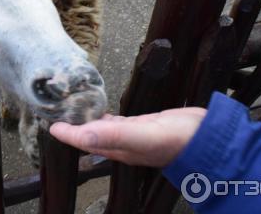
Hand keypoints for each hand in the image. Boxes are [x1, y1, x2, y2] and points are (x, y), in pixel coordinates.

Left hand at [49, 107, 205, 167]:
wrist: (208, 138)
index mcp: (119, 149)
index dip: (68, 134)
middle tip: (59, 115)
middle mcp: (123, 145)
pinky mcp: (143, 126)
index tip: (51, 124)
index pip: (85, 141)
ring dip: (87, 123)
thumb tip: (81, 136)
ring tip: (74, 112)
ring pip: (102, 130)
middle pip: (90, 138)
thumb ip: (113, 135)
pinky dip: (106, 117)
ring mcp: (133, 136)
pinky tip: (102, 112)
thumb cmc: (179, 138)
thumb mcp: (143, 134)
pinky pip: (118, 123)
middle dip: (73, 130)